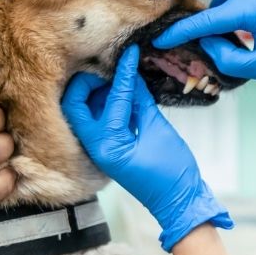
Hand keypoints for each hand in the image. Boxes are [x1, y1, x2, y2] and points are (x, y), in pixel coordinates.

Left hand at [61, 45, 231, 250]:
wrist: (179, 202)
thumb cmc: (172, 171)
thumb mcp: (158, 129)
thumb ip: (141, 100)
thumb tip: (131, 74)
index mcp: (107, 145)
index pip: (111, 99)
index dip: (122, 73)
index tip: (129, 52)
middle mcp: (96, 147)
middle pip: (76, 104)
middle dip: (89, 82)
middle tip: (110, 64)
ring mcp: (99, 149)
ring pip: (84, 111)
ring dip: (97, 92)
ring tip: (118, 74)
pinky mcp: (107, 150)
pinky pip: (98, 120)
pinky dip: (108, 104)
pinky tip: (125, 91)